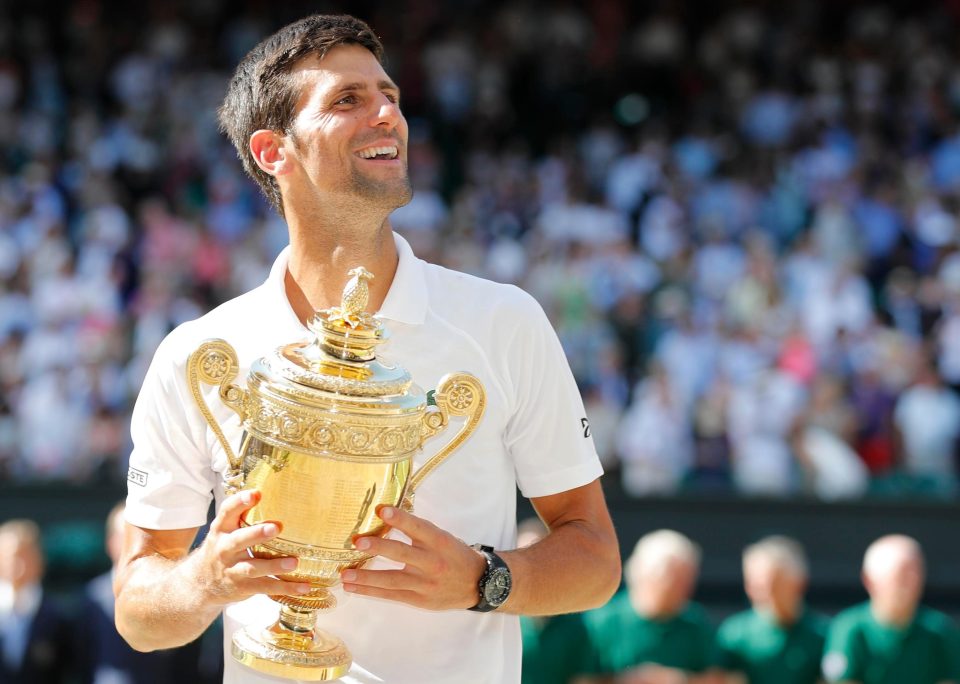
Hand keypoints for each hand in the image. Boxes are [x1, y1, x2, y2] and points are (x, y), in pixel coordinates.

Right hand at [193, 489, 311, 605]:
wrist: (200, 584)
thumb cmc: (222, 548)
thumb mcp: (225, 530)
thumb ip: (242, 512)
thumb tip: (265, 488)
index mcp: (222, 529)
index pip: (227, 512)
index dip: (240, 502)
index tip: (256, 493)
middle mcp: (225, 549)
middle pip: (239, 540)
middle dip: (257, 534)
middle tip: (276, 527)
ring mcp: (233, 570)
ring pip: (253, 568)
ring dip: (274, 565)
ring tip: (294, 562)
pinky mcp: (243, 587)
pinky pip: (266, 587)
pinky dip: (286, 588)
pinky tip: (304, 586)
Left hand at [340, 505, 487, 609]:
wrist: (477, 584)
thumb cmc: (454, 555)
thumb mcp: (442, 537)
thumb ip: (419, 531)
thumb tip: (386, 515)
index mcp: (439, 542)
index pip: (418, 528)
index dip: (401, 519)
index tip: (382, 509)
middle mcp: (432, 562)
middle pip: (402, 554)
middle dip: (378, 548)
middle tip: (357, 542)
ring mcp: (424, 583)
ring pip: (392, 579)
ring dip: (366, 576)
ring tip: (345, 573)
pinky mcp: (418, 599)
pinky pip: (391, 595)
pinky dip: (370, 591)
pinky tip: (352, 587)